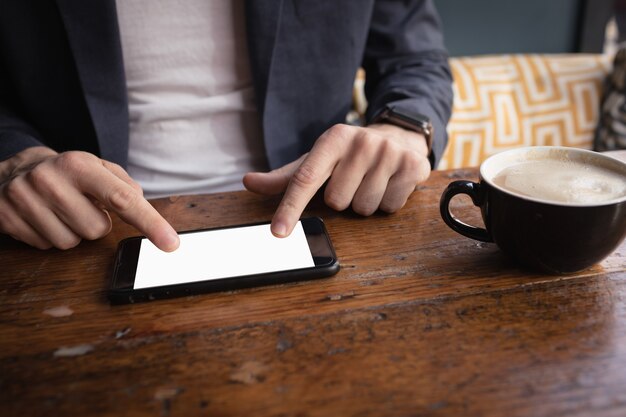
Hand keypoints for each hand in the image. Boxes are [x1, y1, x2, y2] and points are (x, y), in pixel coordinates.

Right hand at [0, 147, 178, 250]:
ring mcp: (24, 199)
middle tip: (81, 206)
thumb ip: (124, 185)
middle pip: (96, 229)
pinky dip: (50, 236)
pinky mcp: (6, 218)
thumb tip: (141, 202)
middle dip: (95, 223)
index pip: (123, 199)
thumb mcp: (97, 168)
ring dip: (72, 232)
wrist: (12, 170)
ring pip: (70, 243)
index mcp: (79, 165)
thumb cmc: (67, 173)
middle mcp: (50, 180)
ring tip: (60, 211)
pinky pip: (45, 246)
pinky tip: (43, 217)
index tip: (170, 243)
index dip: (150, 223)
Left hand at [243, 123, 430, 236]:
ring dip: (365, 203)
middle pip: (337, 201)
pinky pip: (389, 207)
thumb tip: (249, 182)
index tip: (278, 232)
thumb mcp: (319, 160)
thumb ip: (286, 176)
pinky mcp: (412, 166)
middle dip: (343, 199)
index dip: (290, 208)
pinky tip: (389, 184)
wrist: (399, 137)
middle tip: (353, 181)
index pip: (305, 179)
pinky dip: (387, 202)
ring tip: (371, 181)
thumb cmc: (350, 155)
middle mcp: (360, 142)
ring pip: (363, 208)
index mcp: (332, 139)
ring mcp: (388, 153)